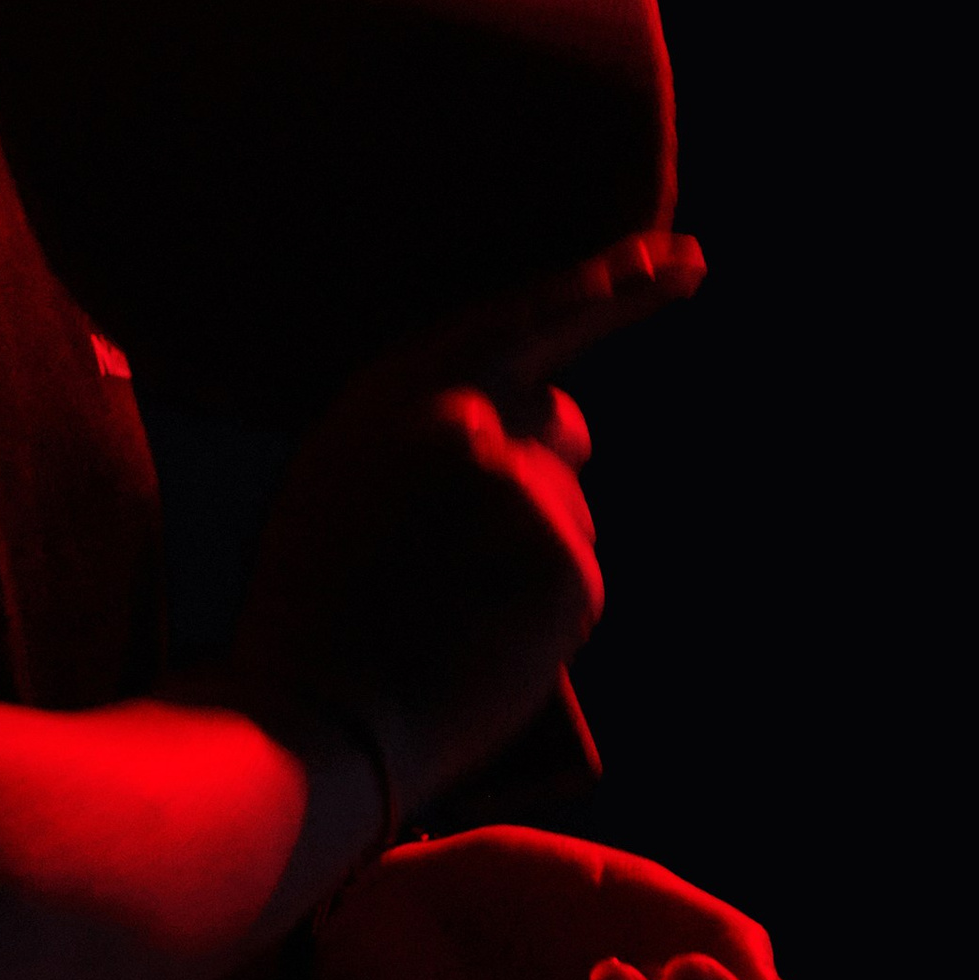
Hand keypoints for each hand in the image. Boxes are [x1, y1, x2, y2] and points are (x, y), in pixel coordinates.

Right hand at [234, 234, 702, 814]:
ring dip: (532, 554)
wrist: (311, 720)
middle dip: (567, 439)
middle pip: (559, 423)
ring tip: (449, 615)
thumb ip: (429, 434)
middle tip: (623, 371)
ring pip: (563, 514)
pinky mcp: (566, 561)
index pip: (517, 321)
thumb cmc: (315, 617)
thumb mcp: (344, 485)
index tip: (666, 260)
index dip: (599, 288)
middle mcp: (463, 418)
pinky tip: (483, 644)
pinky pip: (573, 576)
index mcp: (391, 393)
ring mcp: (520, 487)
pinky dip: (542, 611)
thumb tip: (538, 428)